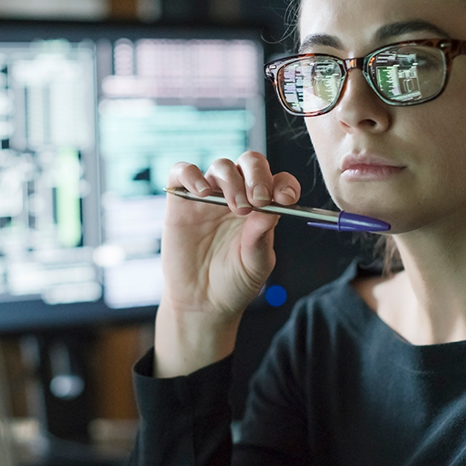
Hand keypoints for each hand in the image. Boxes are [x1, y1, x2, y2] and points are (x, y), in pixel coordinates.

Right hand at [154, 151, 299, 375]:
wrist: (201, 302)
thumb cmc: (233, 282)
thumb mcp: (256, 264)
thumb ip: (261, 237)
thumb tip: (272, 208)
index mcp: (262, 207)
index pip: (277, 181)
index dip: (284, 184)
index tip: (285, 199)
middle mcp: (237, 195)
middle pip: (250, 163)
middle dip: (257, 175)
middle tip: (258, 199)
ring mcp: (209, 196)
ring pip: (221, 166)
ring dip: (231, 181)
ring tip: (234, 208)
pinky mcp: (181, 200)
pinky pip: (182, 171)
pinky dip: (191, 174)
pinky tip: (202, 193)